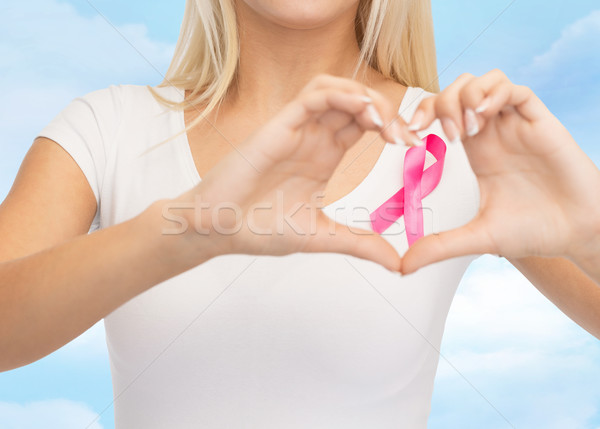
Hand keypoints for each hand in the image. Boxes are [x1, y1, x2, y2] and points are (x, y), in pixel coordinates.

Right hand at [172, 74, 416, 271]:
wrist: (218, 230)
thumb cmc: (259, 229)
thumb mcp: (322, 236)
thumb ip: (360, 244)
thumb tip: (398, 264)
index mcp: (324, 156)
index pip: (365, 125)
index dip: (393, 127)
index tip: (416, 146)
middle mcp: (313, 137)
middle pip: (357, 103)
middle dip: (387, 111)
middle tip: (408, 135)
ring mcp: (296, 129)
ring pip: (336, 90)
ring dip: (365, 98)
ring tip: (385, 123)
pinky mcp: (279, 125)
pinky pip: (313, 95)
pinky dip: (340, 95)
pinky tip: (362, 112)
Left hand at [402, 69, 599, 273]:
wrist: (577, 234)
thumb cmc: (533, 232)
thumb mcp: (478, 238)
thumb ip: (440, 246)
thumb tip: (402, 266)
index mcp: (475, 151)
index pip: (440, 114)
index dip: (421, 115)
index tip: (410, 136)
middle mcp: (493, 133)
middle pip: (457, 90)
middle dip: (441, 103)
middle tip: (445, 136)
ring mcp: (516, 125)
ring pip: (484, 81)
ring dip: (467, 95)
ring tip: (466, 128)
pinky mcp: (540, 123)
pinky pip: (516, 89)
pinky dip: (494, 94)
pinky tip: (484, 118)